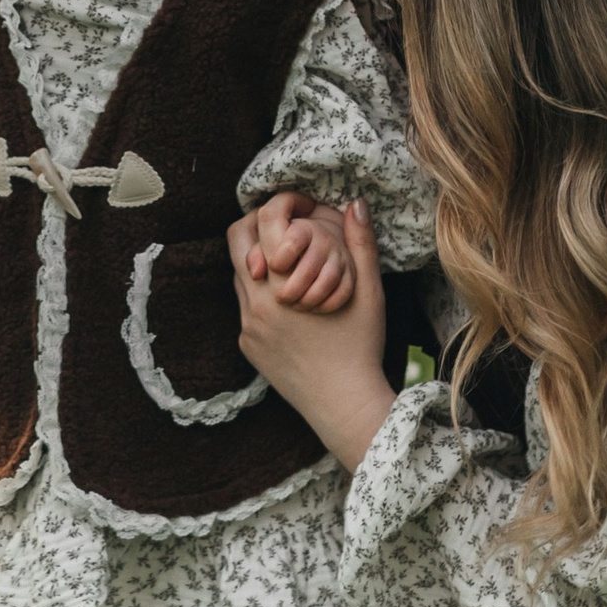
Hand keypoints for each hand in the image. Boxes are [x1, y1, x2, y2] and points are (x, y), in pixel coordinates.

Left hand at [229, 200, 394, 470]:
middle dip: (257, 231)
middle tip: (285, 232)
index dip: (274, 211)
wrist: (344, 403)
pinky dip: (261, 297)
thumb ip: (361, 242)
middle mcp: (254, 303)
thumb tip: (356, 202)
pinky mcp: (247, 346)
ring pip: (240, 277)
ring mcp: (247, 327)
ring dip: (259, 265)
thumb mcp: (370, 291)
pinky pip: (245, 308)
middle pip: (237, 246)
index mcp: (280, 284)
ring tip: (291, 266)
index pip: (254, 226)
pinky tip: (290, 304)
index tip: (296, 212)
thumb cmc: (361, 345)